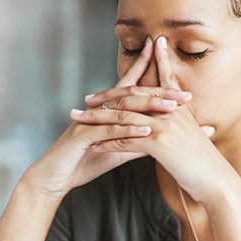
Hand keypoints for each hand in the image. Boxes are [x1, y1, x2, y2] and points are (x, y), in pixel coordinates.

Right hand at [22, 38, 192, 198]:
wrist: (55, 178)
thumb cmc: (85, 162)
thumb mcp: (118, 150)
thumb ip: (139, 141)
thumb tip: (163, 136)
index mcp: (107, 110)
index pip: (131, 86)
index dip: (148, 70)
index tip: (171, 62)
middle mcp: (98, 110)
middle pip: (132, 94)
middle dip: (159, 92)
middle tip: (185, 95)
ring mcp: (89, 120)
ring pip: (122, 109)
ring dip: (148, 107)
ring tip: (172, 107)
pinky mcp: (81, 136)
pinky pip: (108, 130)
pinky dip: (128, 130)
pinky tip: (147, 130)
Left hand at [71, 36, 239, 206]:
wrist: (218, 182)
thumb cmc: (207, 164)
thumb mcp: (195, 137)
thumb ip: (184, 124)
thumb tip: (176, 118)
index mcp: (180, 108)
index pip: (162, 79)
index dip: (149, 63)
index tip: (137, 52)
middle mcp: (172, 111)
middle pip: (133, 97)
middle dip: (107, 96)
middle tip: (87, 99)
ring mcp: (166, 126)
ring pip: (124, 118)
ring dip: (97, 119)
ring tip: (79, 120)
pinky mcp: (159, 144)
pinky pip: (126, 140)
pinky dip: (107, 143)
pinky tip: (93, 146)